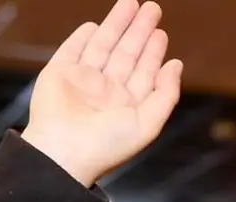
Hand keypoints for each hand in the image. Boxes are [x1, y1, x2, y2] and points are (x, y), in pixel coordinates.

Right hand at [22, 0, 183, 186]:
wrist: (63, 153)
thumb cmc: (107, 145)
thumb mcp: (148, 123)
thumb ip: (166, 93)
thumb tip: (177, 64)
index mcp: (127, 105)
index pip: (143, 72)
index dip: (153, 51)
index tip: (160, 32)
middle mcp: (106, 92)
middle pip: (126, 54)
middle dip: (139, 31)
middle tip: (152, 7)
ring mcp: (82, 82)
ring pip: (103, 46)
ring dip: (116, 24)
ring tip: (130, 3)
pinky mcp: (58, 74)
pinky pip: (72, 50)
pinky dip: (82, 37)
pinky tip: (95, 25)